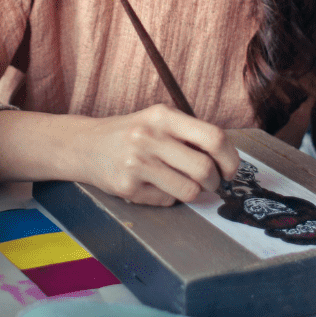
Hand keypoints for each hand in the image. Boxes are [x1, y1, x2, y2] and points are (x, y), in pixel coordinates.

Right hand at [78, 104, 240, 206]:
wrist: (84, 145)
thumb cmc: (131, 133)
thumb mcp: (158, 120)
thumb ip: (189, 134)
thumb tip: (228, 160)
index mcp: (163, 115)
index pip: (214, 137)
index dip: (231, 158)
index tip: (231, 170)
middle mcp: (149, 136)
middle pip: (205, 169)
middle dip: (216, 183)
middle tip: (213, 184)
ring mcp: (137, 163)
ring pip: (189, 190)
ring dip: (195, 193)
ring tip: (187, 186)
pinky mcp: (127, 187)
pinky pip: (167, 200)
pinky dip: (169, 197)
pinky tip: (156, 186)